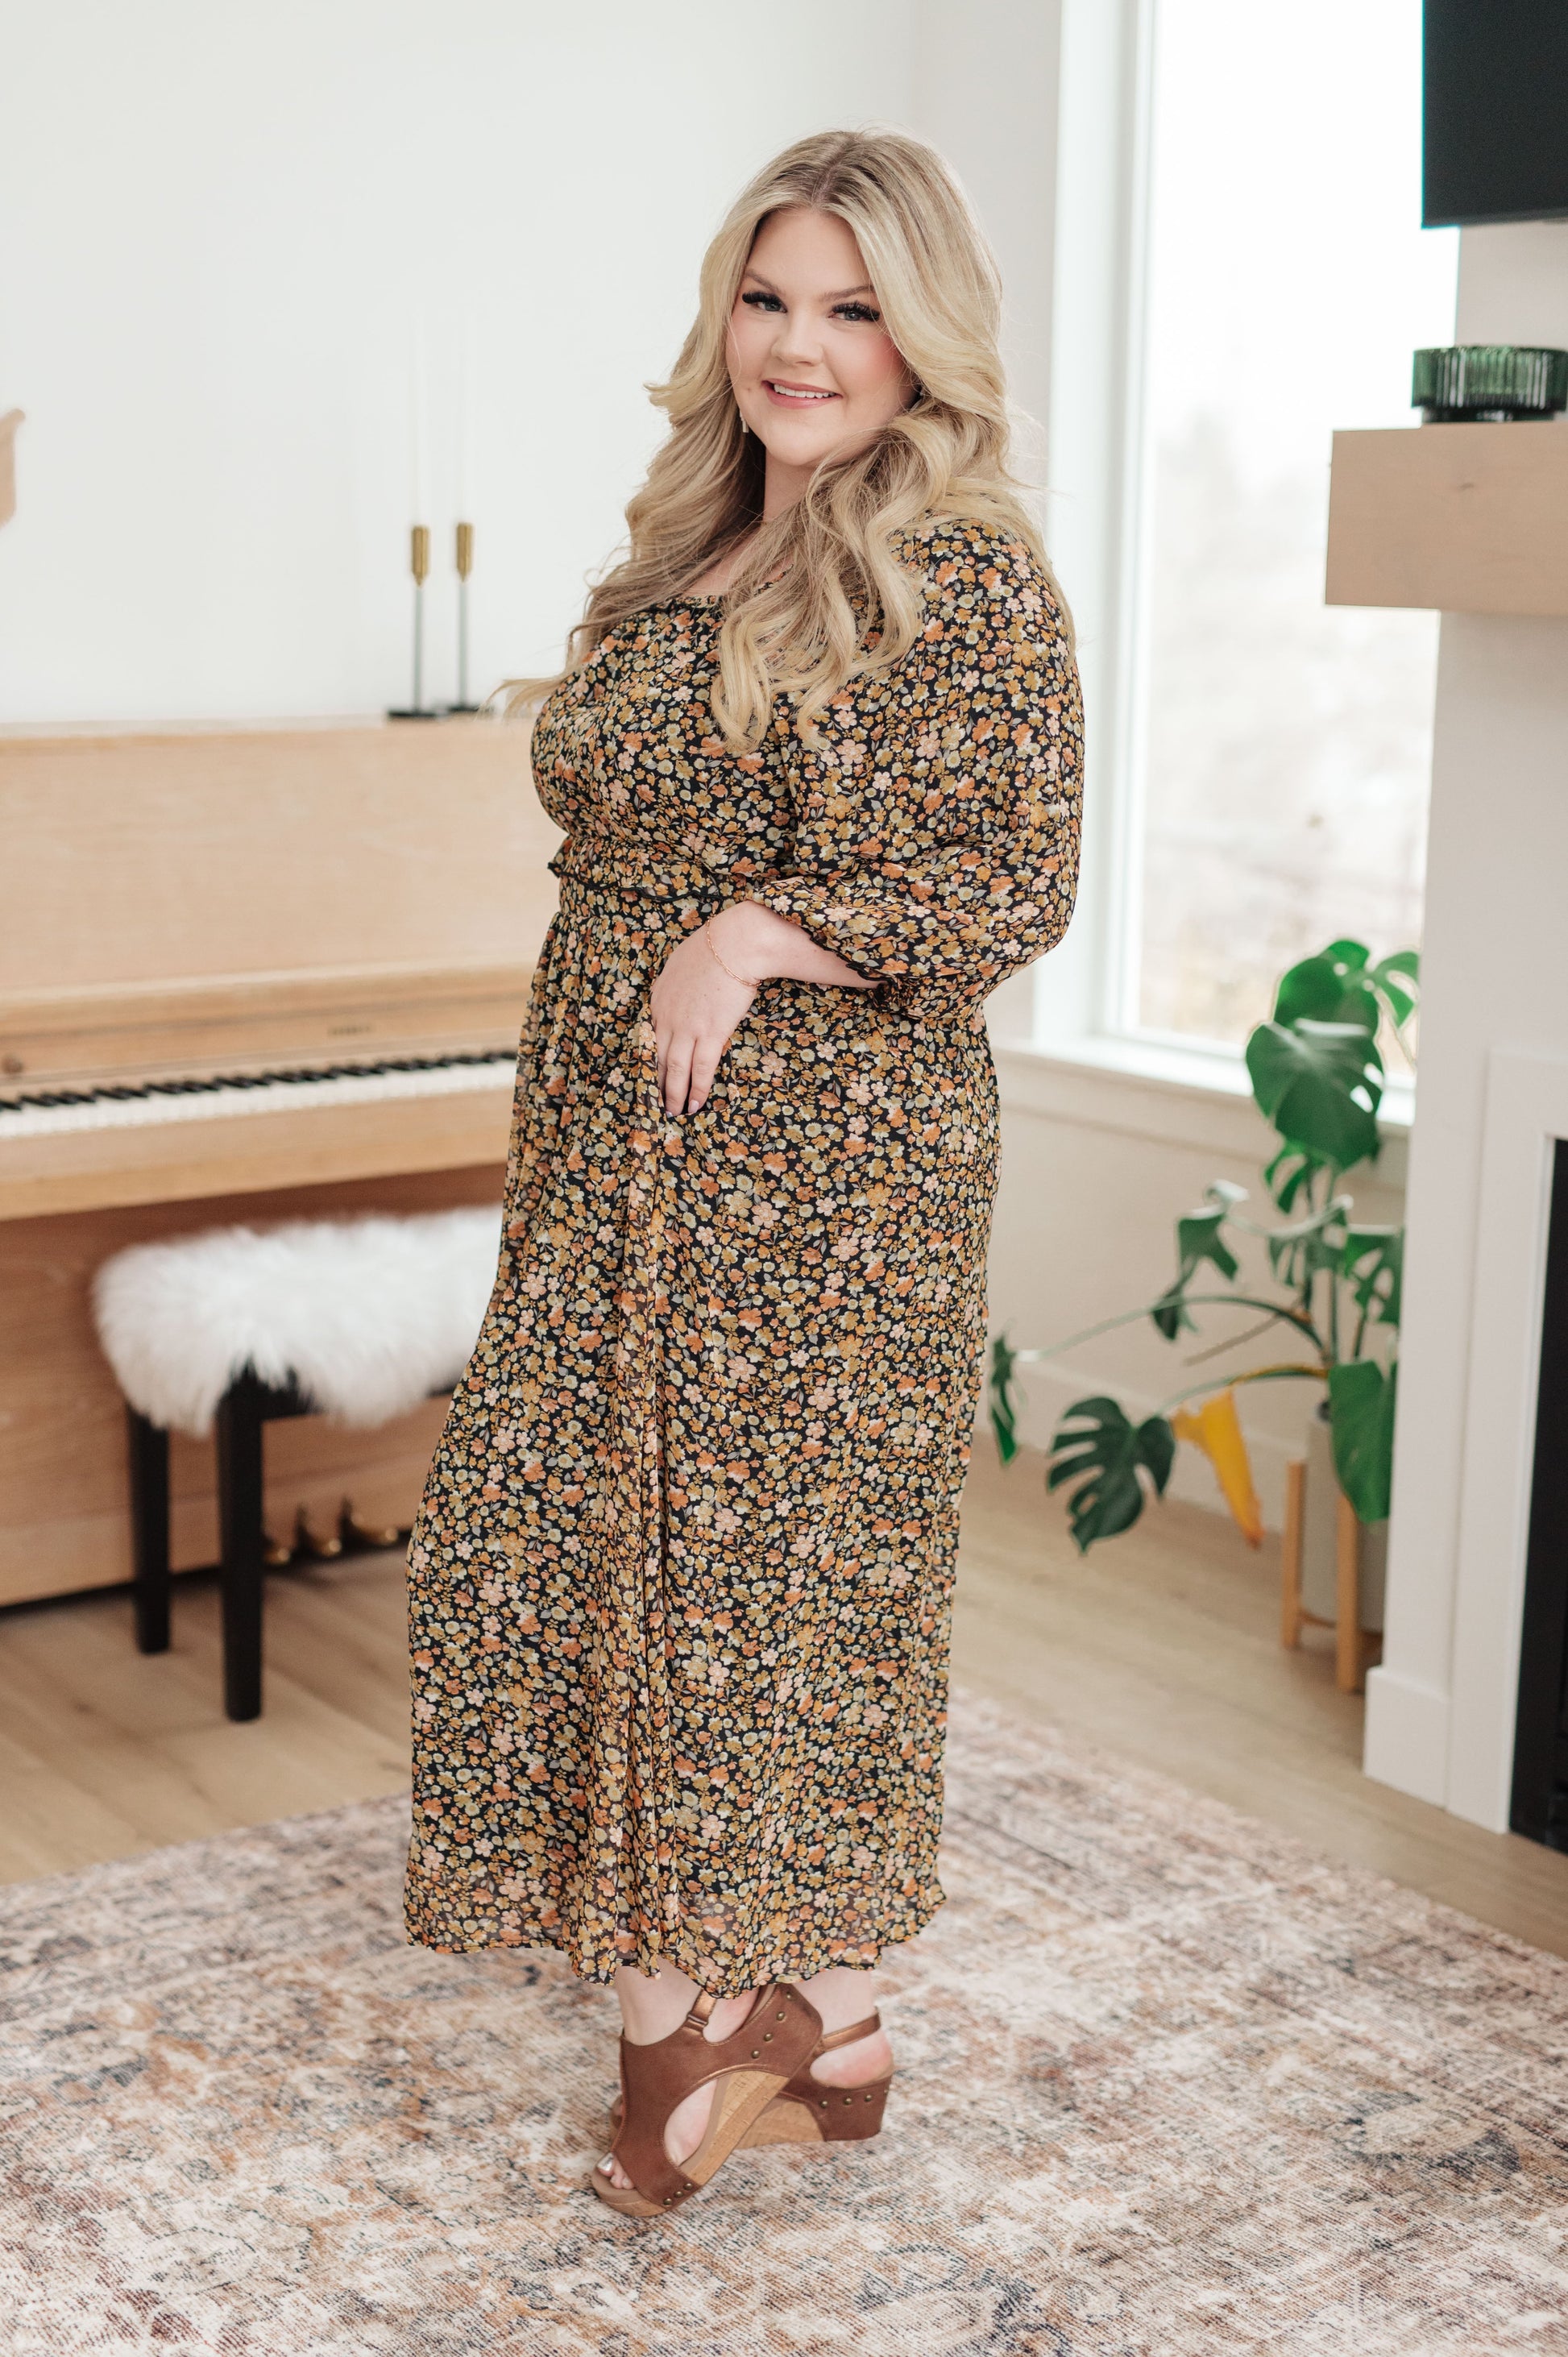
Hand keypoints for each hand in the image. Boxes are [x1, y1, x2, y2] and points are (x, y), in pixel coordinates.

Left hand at [650, 902, 873, 1114]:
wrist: (735, 944)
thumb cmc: (715, 945)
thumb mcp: (682, 959)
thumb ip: (675, 978)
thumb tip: (679, 983)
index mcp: (660, 996)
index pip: (650, 1034)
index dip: (650, 1056)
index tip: (650, 1070)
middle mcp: (668, 1016)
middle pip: (657, 1055)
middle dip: (655, 1081)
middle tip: (654, 1101)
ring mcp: (688, 1027)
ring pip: (674, 1068)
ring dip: (673, 1092)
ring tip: (673, 1111)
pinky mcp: (711, 1034)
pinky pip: (701, 1068)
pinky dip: (698, 1088)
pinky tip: (695, 1104)